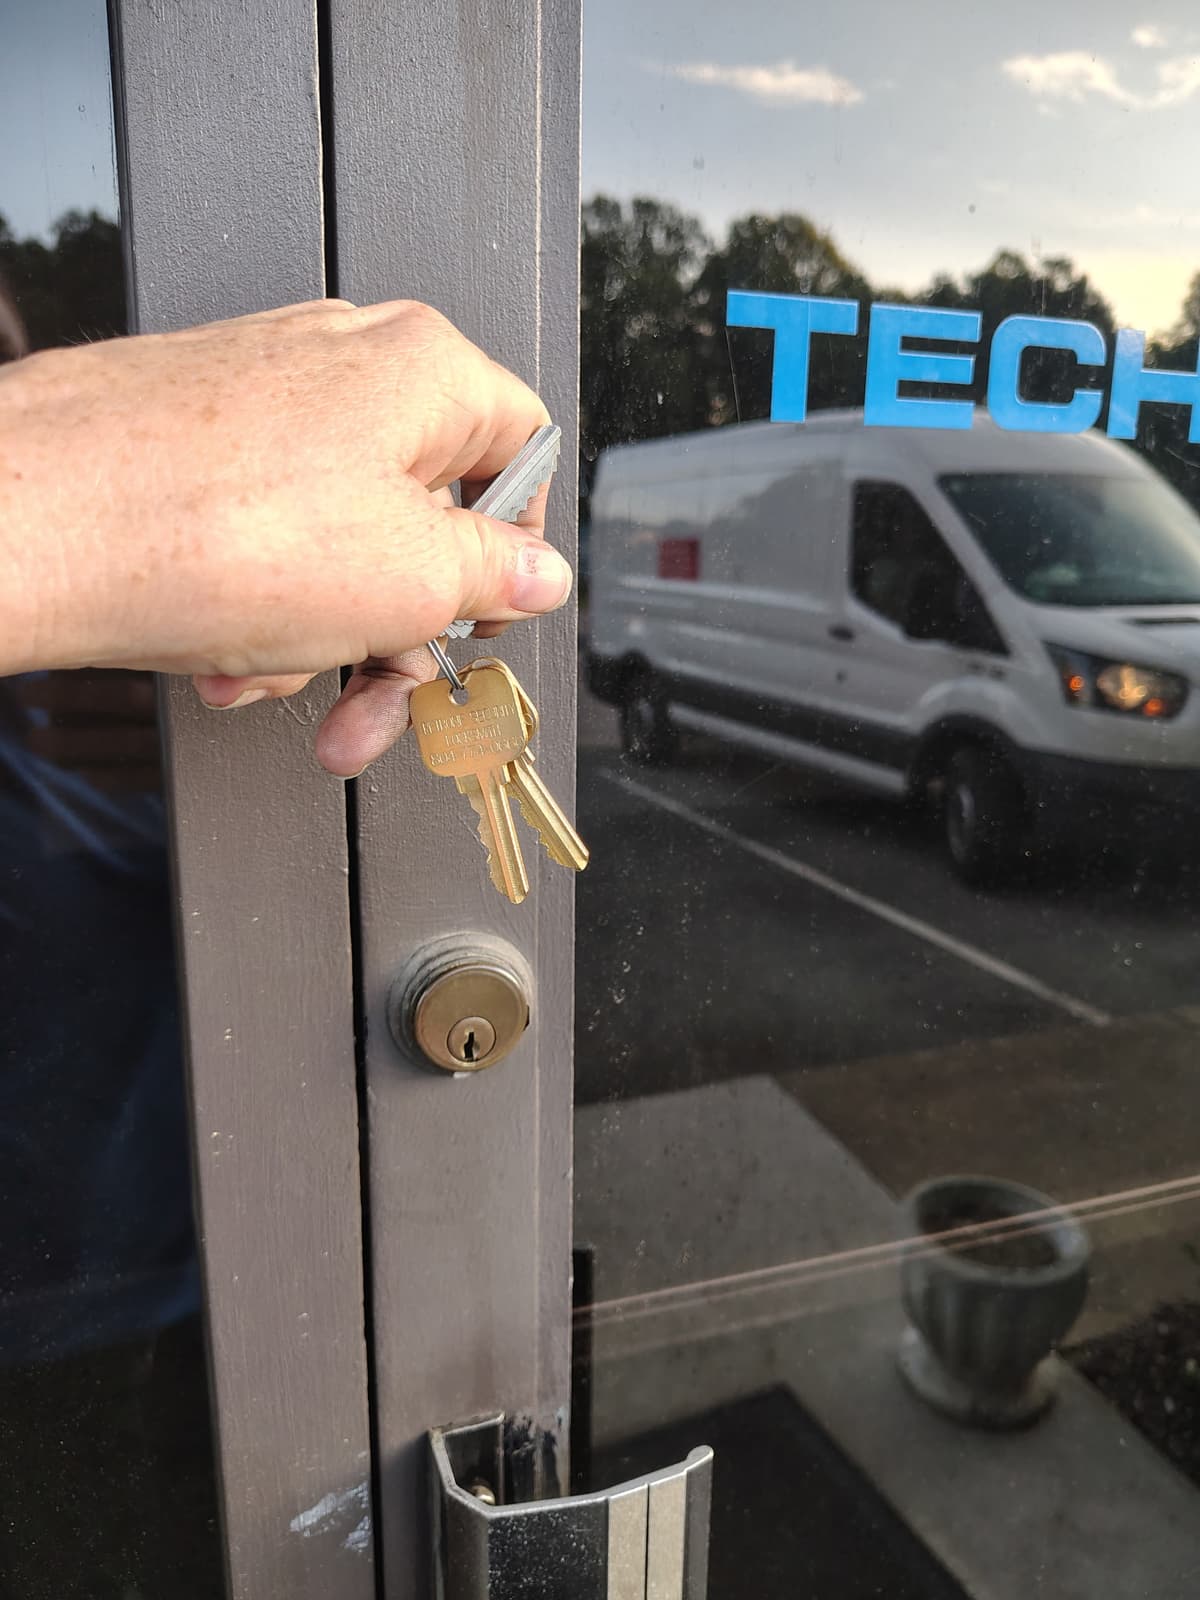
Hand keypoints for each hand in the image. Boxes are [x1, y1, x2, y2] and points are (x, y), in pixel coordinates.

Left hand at [0, 299, 570, 774]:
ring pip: (340, 540)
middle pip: (424, 516)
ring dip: (319, 636)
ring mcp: (264, 398)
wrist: (31, 524)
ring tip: (267, 678)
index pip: (522, 452)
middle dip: (399, 630)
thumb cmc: (213, 529)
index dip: (515, 550)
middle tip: (377, 695)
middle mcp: (344, 365)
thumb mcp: (413, 579)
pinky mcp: (198, 438)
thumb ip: (496, 576)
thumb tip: (538, 574)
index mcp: (424, 370)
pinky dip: (258, 607)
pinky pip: (266, 536)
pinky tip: (222, 657)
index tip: (483, 615)